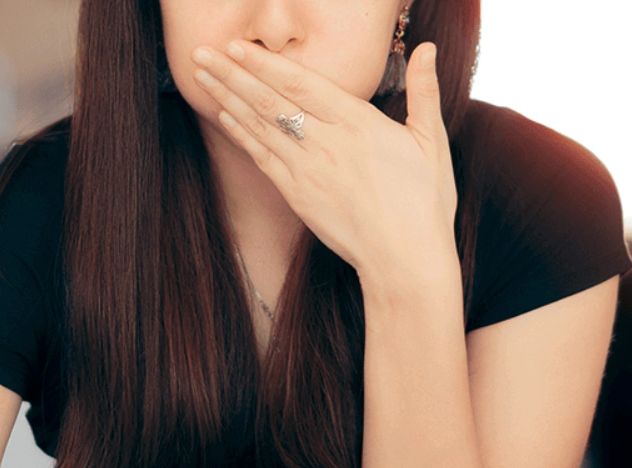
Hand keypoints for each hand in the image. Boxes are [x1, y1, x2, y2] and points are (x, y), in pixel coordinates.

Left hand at [190, 39, 458, 285]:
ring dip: (227, 98)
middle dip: (232, 73)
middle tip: (201, 52)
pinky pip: (263, 158)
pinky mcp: (298, 196)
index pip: (301, 82)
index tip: (237, 45)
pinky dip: (242, 134)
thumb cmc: (423, 203)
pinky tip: (225, 116)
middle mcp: (326, 143)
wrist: (404, 259)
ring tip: (201, 75)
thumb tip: (428, 49)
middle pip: (269, 100)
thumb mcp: (430, 141)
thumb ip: (423, 91)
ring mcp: (307, 171)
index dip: (265, 62)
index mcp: (357, 122)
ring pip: (259, 126)